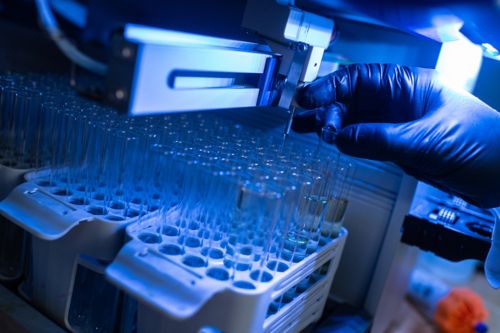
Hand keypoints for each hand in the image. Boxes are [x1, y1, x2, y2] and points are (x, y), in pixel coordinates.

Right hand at [292, 63, 499, 207]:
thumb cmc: (483, 144)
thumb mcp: (428, 139)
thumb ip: (382, 139)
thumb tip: (343, 139)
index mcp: (409, 85)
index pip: (361, 79)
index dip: (331, 86)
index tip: (309, 98)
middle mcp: (399, 101)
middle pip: (352, 99)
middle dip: (325, 107)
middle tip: (302, 121)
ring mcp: (396, 124)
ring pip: (354, 120)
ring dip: (330, 125)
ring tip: (305, 131)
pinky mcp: (397, 146)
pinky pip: (364, 140)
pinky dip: (346, 142)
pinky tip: (332, 144)